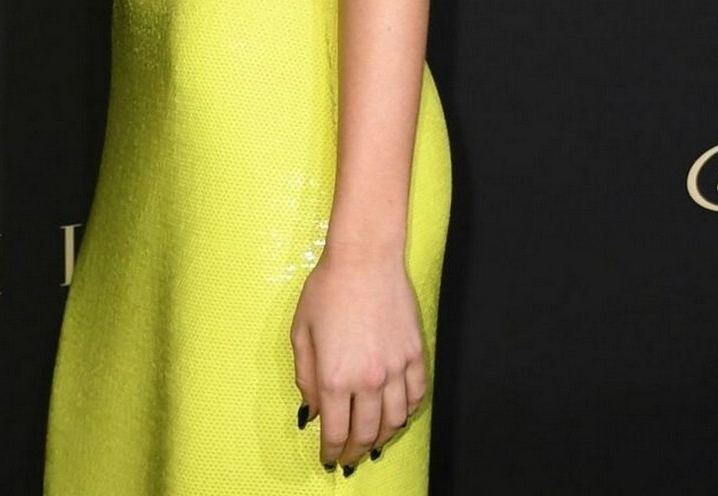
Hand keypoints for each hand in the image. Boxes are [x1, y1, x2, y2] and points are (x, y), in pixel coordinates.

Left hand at [290, 243, 427, 471]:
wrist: (365, 259)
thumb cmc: (327, 290)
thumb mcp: (301, 333)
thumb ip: (306, 378)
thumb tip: (313, 410)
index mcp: (335, 377)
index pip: (335, 430)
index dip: (330, 450)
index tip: (328, 458)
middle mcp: (368, 380)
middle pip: (367, 433)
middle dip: (356, 451)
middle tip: (349, 457)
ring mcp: (396, 368)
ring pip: (394, 420)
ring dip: (383, 438)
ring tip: (373, 443)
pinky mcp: (414, 353)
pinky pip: (416, 395)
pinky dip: (407, 412)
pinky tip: (398, 415)